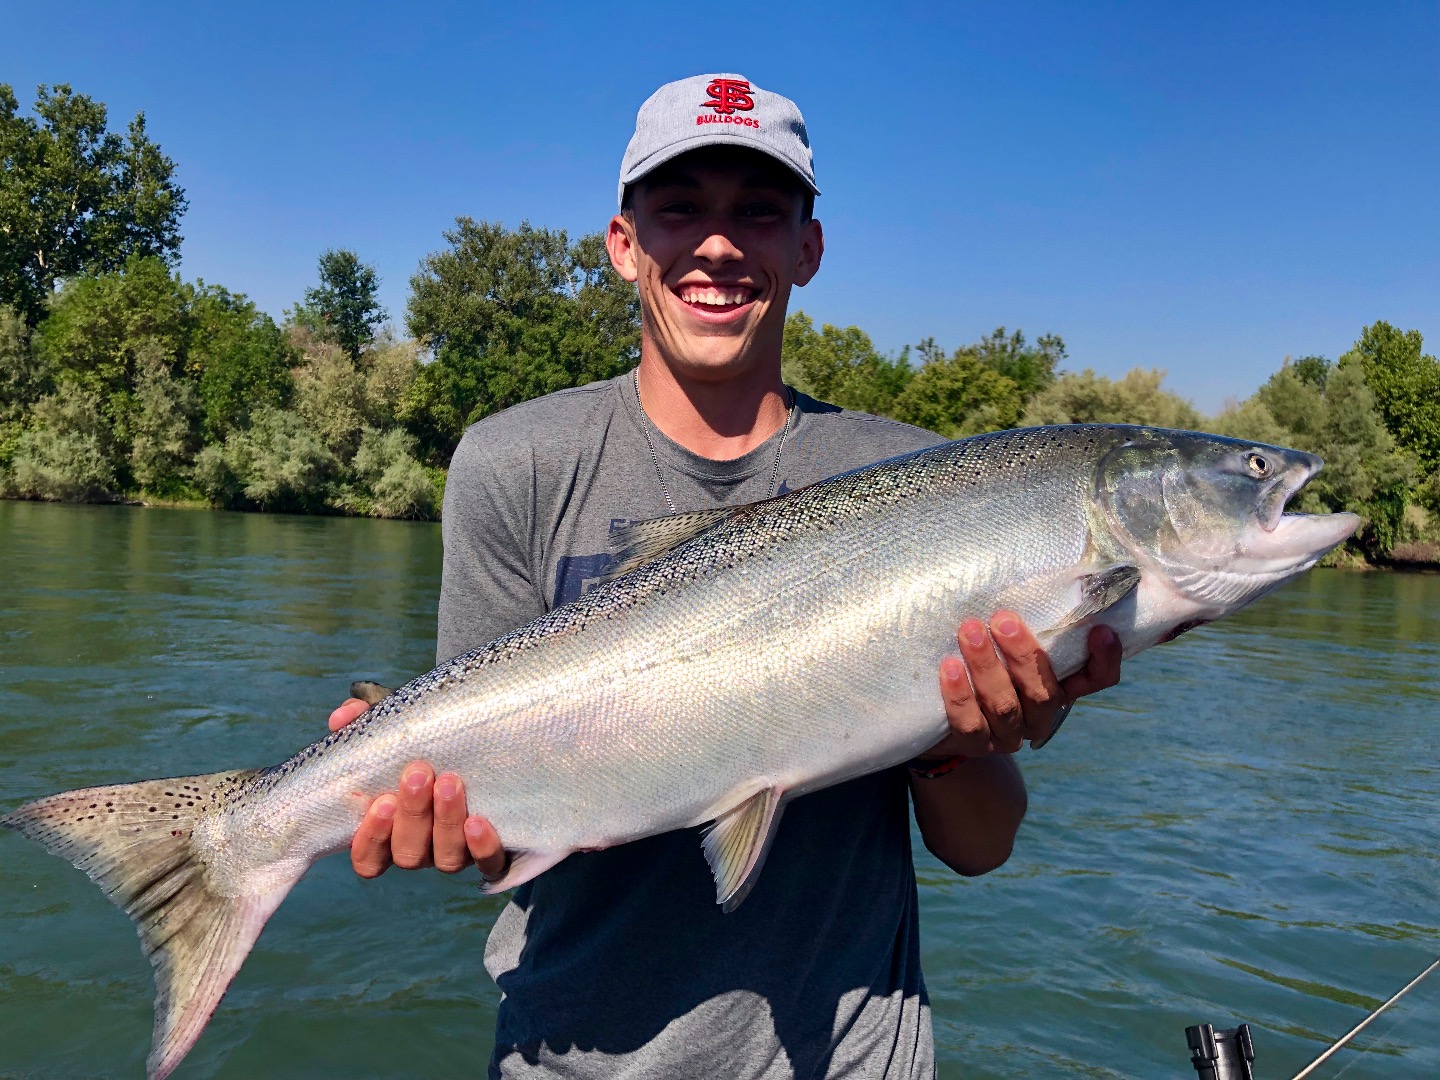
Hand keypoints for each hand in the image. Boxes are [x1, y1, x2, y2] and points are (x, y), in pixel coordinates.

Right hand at [327, 697, 507, 879]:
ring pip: (446, 859)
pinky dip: (483, 848)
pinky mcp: (492, 853)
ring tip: (450, 783)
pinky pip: (489, 864)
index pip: (368, 859)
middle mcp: (423, 849)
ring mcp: (457, 853)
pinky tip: (479, 822)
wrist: (482, 745)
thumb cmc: (428, 747)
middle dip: (412, 814)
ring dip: (446, 822)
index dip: (371, 839)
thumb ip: (364, 724)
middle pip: (408, 853)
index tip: (380, 802)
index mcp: (392, 832)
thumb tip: (342, 717)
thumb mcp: (397, 731)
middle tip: (419, 774)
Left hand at [926, 612, 1121, 756]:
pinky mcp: (973, 745)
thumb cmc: (982, 664)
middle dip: (1024, 655)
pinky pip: (970, 724)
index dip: (1104, 659)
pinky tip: (950, 667)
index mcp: (1058, 689)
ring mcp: (1008, 735)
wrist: (940, 715)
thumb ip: (1023, 622)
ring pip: (1005, 706)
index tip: (1100, 630)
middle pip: (1043, 692)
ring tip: (969, 632)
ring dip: (988, 667)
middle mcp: (1039, 716)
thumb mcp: (1006, 642)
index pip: (1096, 680)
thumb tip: (1025, 573)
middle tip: (1002, 620)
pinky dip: (960, 695)